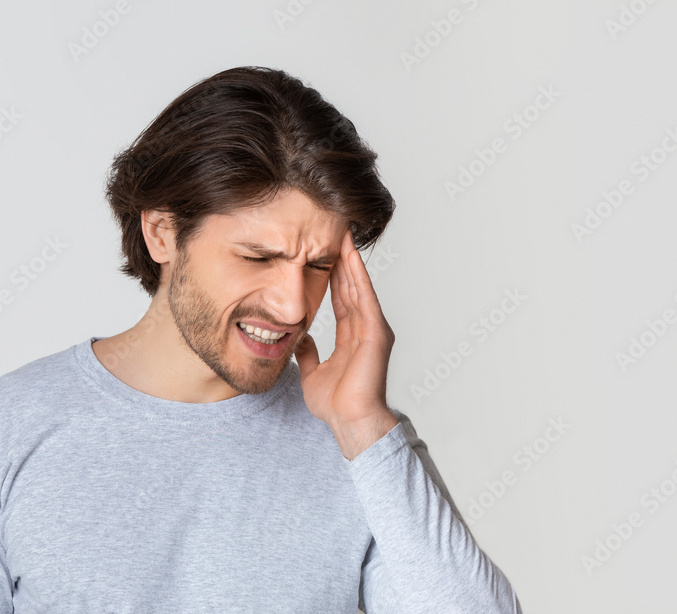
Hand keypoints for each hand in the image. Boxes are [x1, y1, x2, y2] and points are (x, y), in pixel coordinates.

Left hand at [294, 228, 397, 456]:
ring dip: (350, 261)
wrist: (350, 422)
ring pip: (358, 287)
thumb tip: (300, 339)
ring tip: (342, 234)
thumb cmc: (336, 405)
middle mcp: (365, 329)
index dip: (331, 275)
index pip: (340, 298)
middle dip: (341, 260)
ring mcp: (373, 329)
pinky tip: (350, 257)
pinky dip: (357, 277)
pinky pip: (364, 298)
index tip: (322, 253)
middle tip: (334, 231)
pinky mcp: (376, 333)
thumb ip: (309, 353)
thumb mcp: (313, 372)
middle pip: (350, 287)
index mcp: (351, 336)